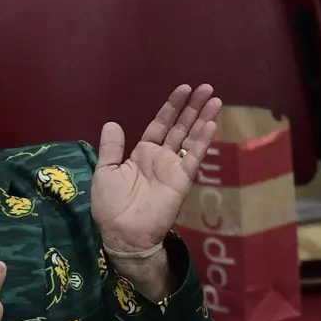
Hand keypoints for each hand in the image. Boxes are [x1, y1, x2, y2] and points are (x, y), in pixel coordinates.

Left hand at [92, 83, 220, 256]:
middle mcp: (161, 157)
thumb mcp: (105, 172)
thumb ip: (112, 148)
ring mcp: (173, 168)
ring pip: (191, 138)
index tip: (183, 89)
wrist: (123, 232)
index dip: (171, 107)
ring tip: (214, 99)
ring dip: (203, 119)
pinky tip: (211, 124)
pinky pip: (194, 157)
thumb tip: (112, 123)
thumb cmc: (111, 205)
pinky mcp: (182, 179)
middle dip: (192, 107)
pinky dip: (202, 140)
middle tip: (206, 88)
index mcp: (142, 153)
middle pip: (180, 127)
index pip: (160, 124)